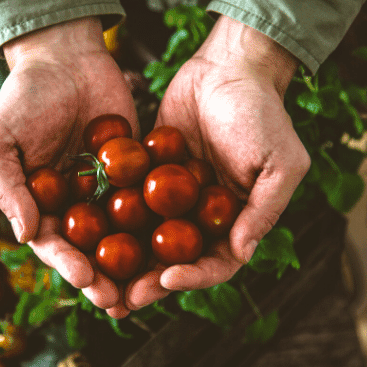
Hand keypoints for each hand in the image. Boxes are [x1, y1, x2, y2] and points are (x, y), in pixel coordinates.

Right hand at [0, 17, 137, 313]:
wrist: (65, 56)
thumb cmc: (23, 96)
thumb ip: (7, 185)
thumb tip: (24, 234)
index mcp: (39, 203)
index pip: (52, 243)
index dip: (67, 264)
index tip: (85, 280)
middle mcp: (74, 204)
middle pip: (90, 249)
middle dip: (104, 278)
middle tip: (121, 300)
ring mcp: (106, 189)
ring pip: (122, 234)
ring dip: (134, 263)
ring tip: (151, 286)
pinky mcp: (135, 170)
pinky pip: (148, 198)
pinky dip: (161, 221)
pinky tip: (178, 241)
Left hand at [125, 15, 309, 309]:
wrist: (229, 67)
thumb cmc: (262, 113)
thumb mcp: (280, 162)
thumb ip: (263, 209)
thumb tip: (242, 253)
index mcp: (237, 221)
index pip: (217, 263)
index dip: (193, 278)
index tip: (167, 279)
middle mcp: (204, 216)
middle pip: (176, 261)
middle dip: (150, 282)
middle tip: (122, 299)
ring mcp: (174, 198)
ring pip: (148, 239)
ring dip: (127, 262)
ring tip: (99, 278)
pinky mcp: (148, 174)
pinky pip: (129, 202)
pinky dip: (110, 219)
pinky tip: (87, 232)